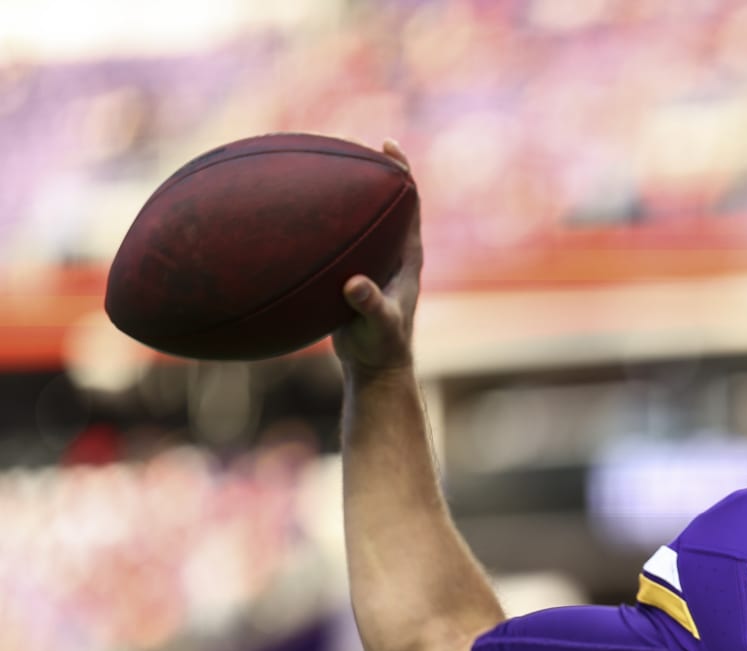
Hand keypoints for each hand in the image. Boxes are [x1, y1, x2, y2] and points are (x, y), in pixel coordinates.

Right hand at [333, 140, 421, 375]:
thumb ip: (370, 305)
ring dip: (341, 193)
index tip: (387, 145)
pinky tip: (290, 209)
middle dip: (369, 170)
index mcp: (407, 256)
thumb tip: (354, 285)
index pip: (410, 203)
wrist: (373, 366)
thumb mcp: (378, 326)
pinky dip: (319, 221)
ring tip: (314, 164)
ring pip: (358, 217)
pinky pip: (336, 236)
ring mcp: (371, 260)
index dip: (401, 173)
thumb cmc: (381, 346)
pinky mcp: (351, 271)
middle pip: (384, 201)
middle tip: (345, 142)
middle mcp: (392, 252)